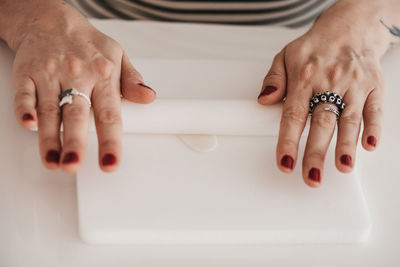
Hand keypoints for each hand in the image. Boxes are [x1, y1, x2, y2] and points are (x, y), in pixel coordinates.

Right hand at [11, 5, 155, 172]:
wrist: (52, 20)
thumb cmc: (88, 44)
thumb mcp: (118, 56)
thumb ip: (133, 81)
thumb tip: (149, 97)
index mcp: (103, 76)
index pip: (109, 115)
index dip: (110, 142)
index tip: (110, 163)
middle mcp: (77, 77)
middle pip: (76, 115)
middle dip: (75, 143)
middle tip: (74, 165)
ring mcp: (51, 75)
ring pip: (50, 110)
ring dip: (49, 138)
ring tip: (53, 160)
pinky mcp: (27, 73)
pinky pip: (24, 94)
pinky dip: (24, 109)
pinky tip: (28, 125)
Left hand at [257, 1, 393, 186]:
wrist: (350, 28)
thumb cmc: (315, 47)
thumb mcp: (285, 56)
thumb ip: (274, 80)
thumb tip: (263, 100)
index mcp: (304, 79)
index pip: (293, 115)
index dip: (288, 142)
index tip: (285, 163)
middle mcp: (329, 83)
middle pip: (322, 123)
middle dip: (316, 153)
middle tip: (312, 177)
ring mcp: (354, 86)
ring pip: (349, 120)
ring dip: (346, 146)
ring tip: (343, 168)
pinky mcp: (374, 87)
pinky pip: (375, 109)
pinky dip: (374, 128)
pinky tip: (369, 146)